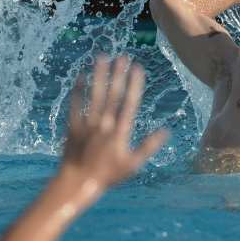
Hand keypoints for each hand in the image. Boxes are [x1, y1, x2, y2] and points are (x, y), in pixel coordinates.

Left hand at [61, 56, 167, 203]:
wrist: (77, 183)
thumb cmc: (107, 175)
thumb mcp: (133, 165)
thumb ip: (148, 146)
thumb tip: (166, 131)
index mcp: (120, 132)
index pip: (129, 103)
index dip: (134, 85)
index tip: (137, 68)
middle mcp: (104, 124)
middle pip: (112, 95)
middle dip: (118, 74)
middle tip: (122, 56)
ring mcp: (87, 124)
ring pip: (94, 95)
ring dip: (99, 75)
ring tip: (102, 57)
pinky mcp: (73, 126)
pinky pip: (75, 104)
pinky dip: (78, 90)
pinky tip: (81, 75)